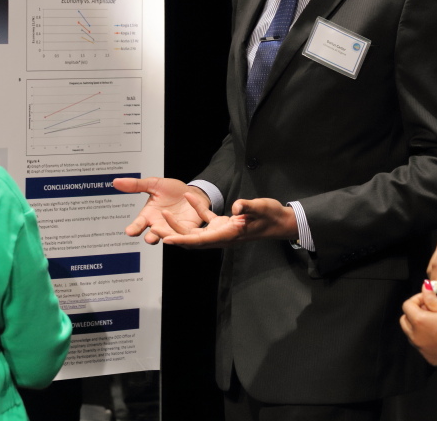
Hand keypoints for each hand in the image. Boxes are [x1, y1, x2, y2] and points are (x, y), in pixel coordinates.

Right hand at [112, 177, 206, 244]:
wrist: (193, 192)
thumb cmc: (171, 190)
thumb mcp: (153, 184)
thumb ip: (136, 185)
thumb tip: (116, 181)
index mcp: (148, 215)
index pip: (139, 224)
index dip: (134, 228)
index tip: (129, 231)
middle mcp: (158, 225)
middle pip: (152, 235)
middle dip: (150, 238)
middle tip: (148, 238)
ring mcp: (172, 230)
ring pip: (167, 237)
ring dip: (165, 236)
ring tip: (164, 233)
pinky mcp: (186, 231)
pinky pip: (183, 237)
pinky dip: (180, 237)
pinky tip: (178, 236)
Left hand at [161, 197, 296, 248]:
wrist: (280, 221)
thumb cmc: (271, 216)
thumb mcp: (260, 208)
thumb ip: (247, 207)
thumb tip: (236, 207)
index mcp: (228, 235)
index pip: (200, 240)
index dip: (182, 239)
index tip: (167, 239)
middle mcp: (222, 236)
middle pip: (192, 239)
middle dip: (174, 235)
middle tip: (156, 228)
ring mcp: (222, 231)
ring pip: (196, 231)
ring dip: (181, 225)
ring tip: (164, 215)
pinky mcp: (225, 224)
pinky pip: (207, 218)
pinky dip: (198, 209)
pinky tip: (190, 196)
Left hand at [399, 288, 436, 366]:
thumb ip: (431, 298)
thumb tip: (424, 289)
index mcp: (419, 322)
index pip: (407, 305)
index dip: (417, 298)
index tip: (427, 298)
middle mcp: (416, 337)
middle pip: (405, 320)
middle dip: (414, 312)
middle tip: (429, 308)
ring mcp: (422, 349)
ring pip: (412, 334)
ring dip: (418, 325)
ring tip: (435, 321)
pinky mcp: (430, 358)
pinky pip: (421, 345)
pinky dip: (426, 338)